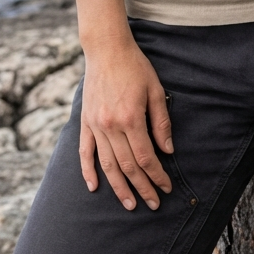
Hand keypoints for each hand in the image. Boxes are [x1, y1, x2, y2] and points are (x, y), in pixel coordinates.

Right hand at [79, 37, 173, 208]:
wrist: (106, 49)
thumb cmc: (135, 66)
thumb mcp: (155, 89)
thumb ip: (161, 121)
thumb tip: (168, 150)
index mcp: (131, 118)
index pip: (146, 157)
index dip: (157, 176)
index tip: (166, 187)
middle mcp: (111, 125)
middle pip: (128, 166)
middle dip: (142, 187)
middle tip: (153, 204)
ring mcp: (95, 125)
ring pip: (107, 164)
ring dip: (119, 187)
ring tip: (130, 204)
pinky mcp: (85, 122)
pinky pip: (85, 152)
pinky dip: (88, 171)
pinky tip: (94, 187)